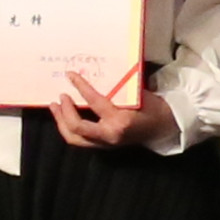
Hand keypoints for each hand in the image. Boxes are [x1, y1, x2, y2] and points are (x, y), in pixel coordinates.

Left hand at [47, 73, 175, 153]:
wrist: (164, 127)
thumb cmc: (152, 107)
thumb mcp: (137, 94)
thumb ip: (117, 88)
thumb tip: (96, 72)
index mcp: (120, 120)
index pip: (94, 102)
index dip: (81, 87)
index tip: (71, 76)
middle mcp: (110, 135)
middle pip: (77, 127)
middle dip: (64, 111)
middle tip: (61, 96)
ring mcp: (106, 144)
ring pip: (74, 138)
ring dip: (61, 122)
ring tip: (55, 107)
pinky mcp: (103, 146)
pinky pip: (80, 140)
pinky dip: (69, 128)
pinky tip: (65, 117)